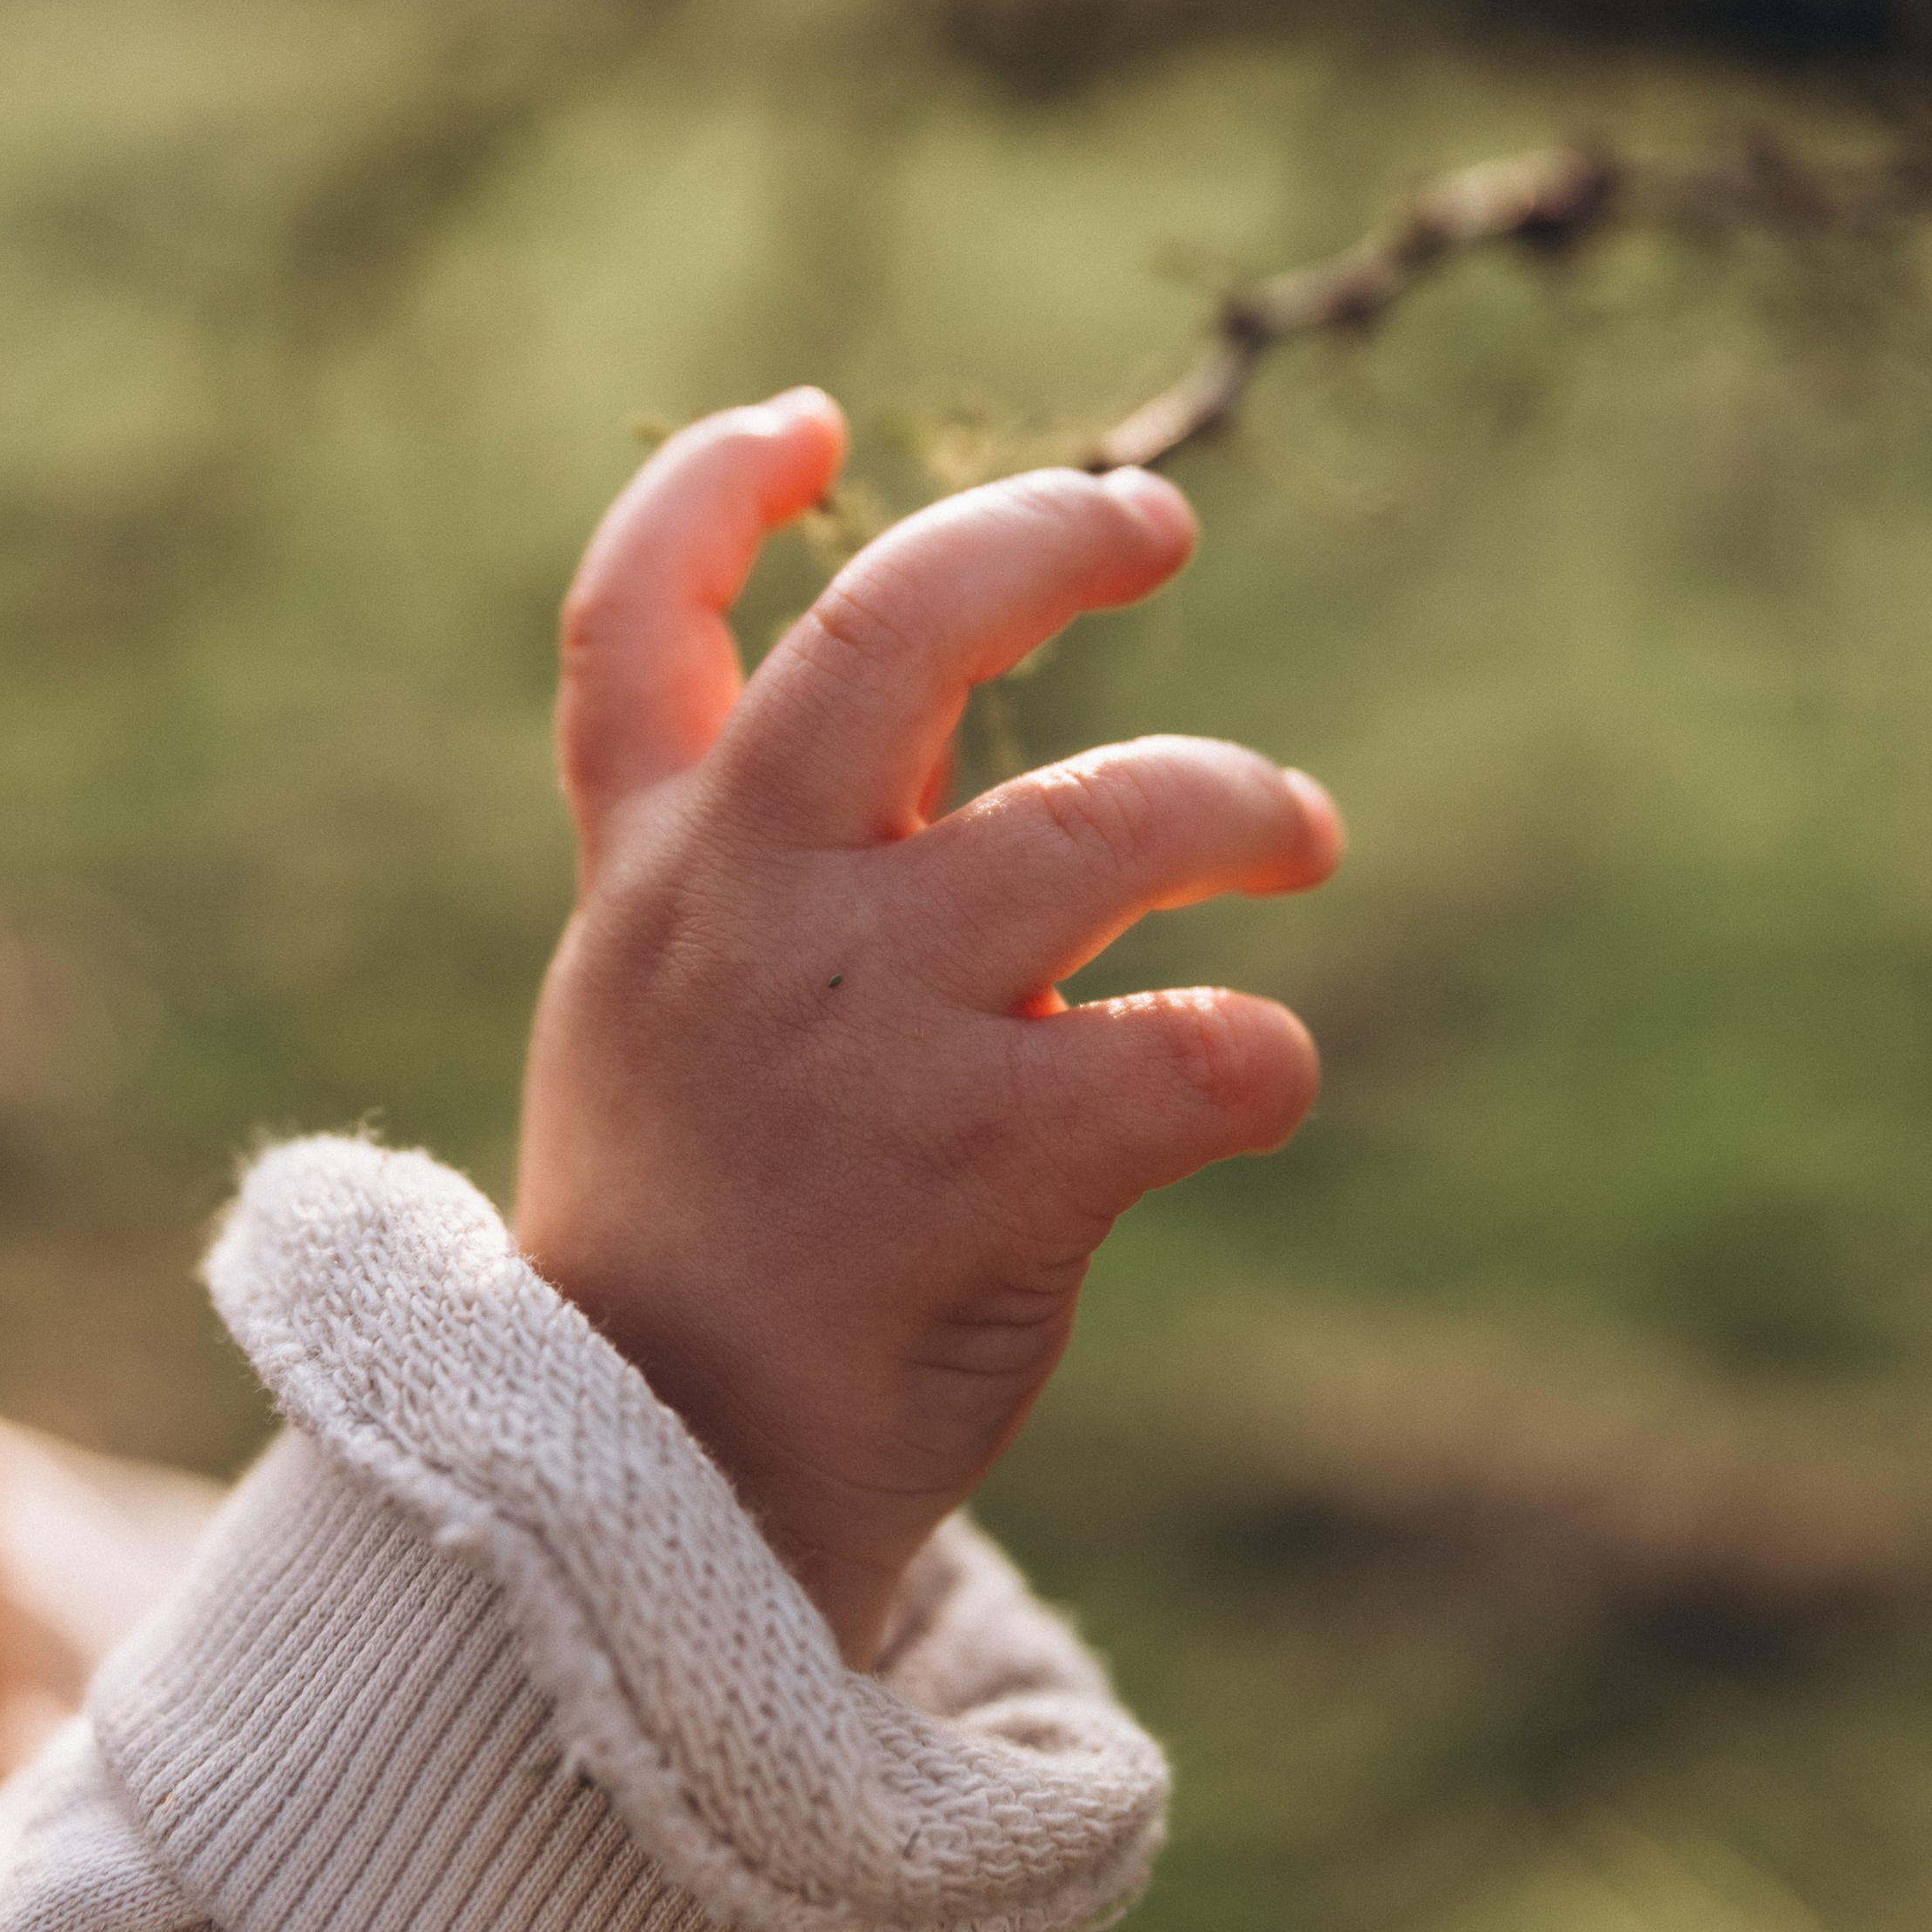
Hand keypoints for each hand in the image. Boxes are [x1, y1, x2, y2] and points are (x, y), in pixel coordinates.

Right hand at [518, 390, 1340, 1664]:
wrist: (652, 1512)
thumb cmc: (698, 1256)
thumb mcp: (657, 1027)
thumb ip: (759, 887)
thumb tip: (977, 785)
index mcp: (652, 877)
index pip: (633, 624)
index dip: (712, 488)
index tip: (812, 419)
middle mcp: (745, 914)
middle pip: (889, 630)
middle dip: (1040, 539)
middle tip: (1155, 525)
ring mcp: (860, 1031)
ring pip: (1107, 823)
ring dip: (1240, 806)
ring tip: (1298, 839)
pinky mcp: (980, 1166)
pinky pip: (1193, 1055)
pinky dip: (1256, 1056)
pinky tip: (1250, 1078)